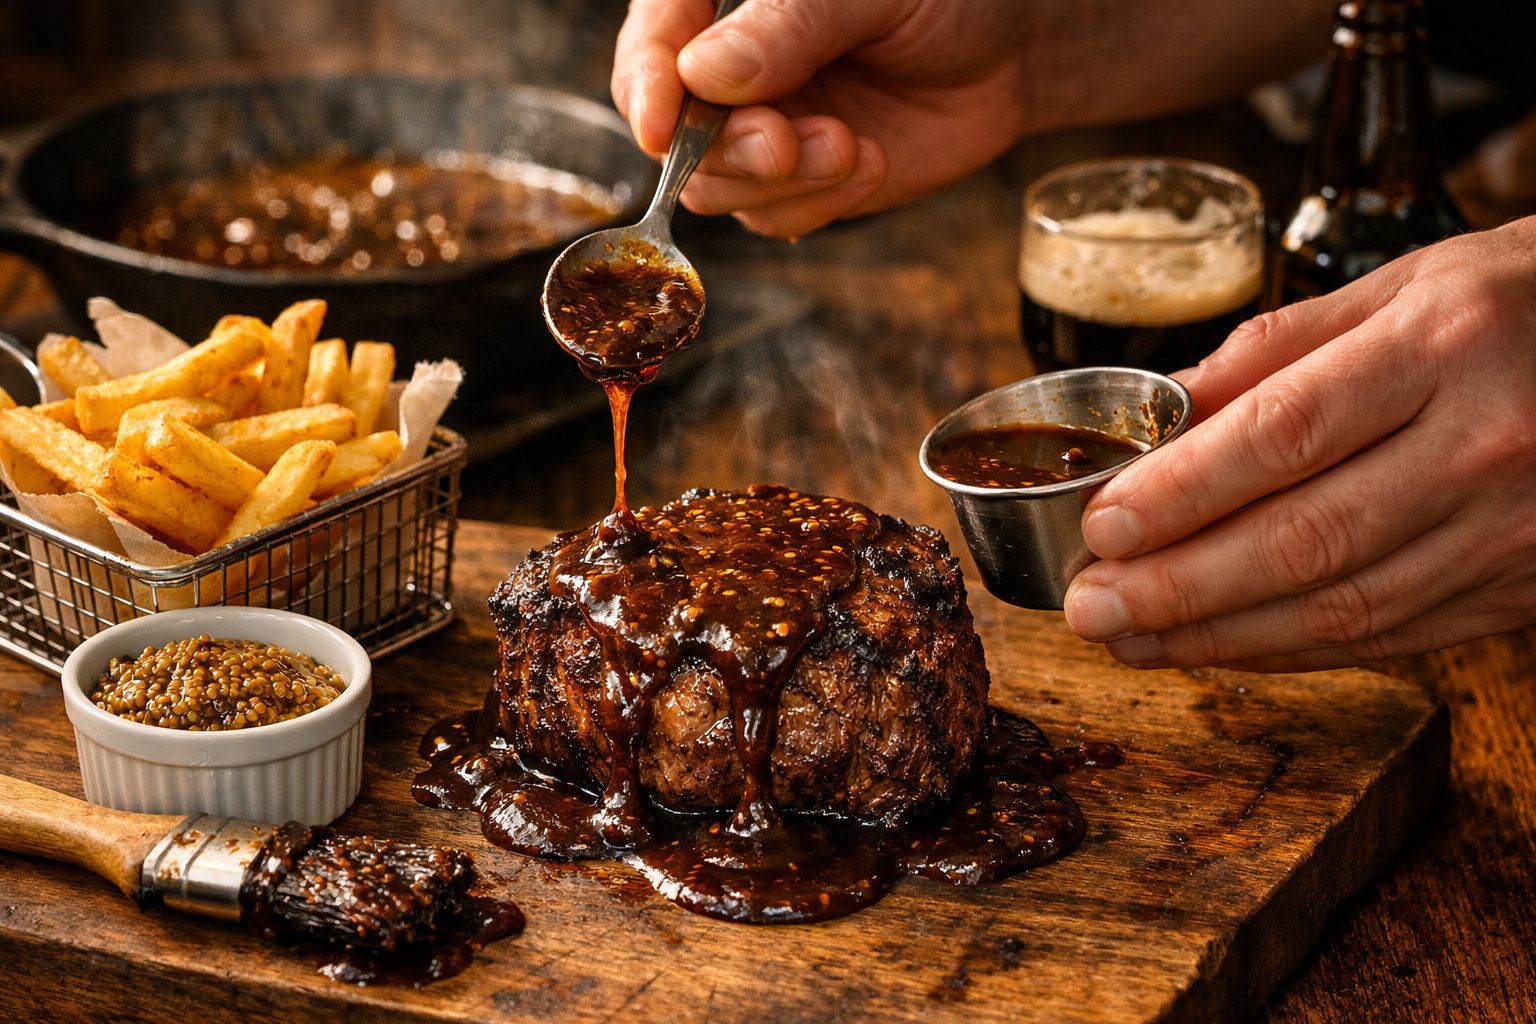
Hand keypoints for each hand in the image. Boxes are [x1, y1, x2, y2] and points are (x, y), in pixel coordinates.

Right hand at [612, 0, 1034, 237]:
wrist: (1007, 49)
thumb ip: (790, 25)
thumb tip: (704, 73)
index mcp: (720, 6)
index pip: (651, 44)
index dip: (644, 86)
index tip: (659, 125)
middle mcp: (724, 72)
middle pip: (673, 132)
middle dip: (726, 149)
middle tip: (783, 143)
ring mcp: (756, 132)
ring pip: (718, 186)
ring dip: (781, 181)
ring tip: (849, 146)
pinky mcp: (796, 185)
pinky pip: (773, 216)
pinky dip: (819, 204)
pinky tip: (869, 163)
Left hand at [1063, 216, 1535, 671]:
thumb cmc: (1523, 298)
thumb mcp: (1406, 283)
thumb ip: (1279, 347)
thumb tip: (1163, 407)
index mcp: (1445, 345)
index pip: (1286, 433)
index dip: (1183, 490)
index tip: (1100, 525)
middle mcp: (1486, 444)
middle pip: (1306, 538)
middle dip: (1180, 586)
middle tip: (1088, 606)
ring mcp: (1514, 530)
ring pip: (1344, 607)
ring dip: (1220, 636)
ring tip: (1129, 638)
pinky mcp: (1522, 587)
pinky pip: (1390, 634)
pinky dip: (1292, 650)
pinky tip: (1217, 648)